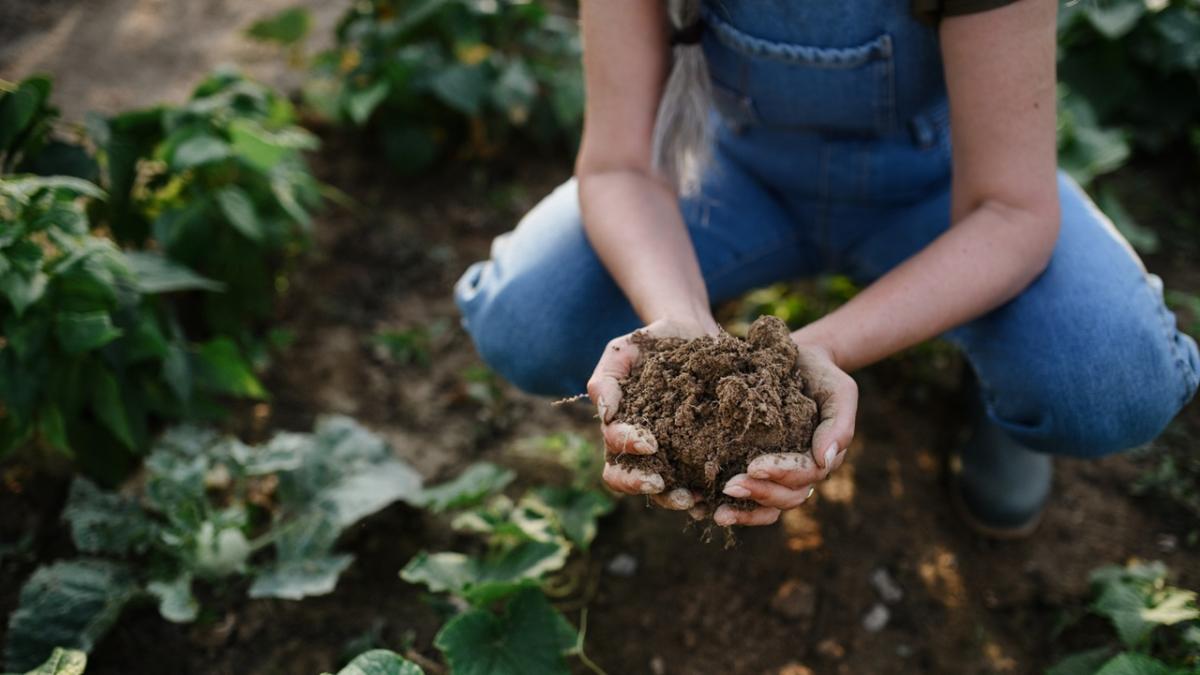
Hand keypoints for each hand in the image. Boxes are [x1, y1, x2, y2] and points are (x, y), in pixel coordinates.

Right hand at [586, 317, 716, 513]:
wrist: (692, 333)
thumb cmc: (650, 344)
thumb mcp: (622, 352)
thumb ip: (606, 380)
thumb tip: (605, 415)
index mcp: (620, 427)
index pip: (614, 449)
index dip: (627, 450)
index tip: (649, 443)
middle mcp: (642, 447)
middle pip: (629, 480)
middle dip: (641, 484)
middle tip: (660, 484)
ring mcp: (671, 453)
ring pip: (663, 489)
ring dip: (673, 497)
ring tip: (693, 498)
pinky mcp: (700, 452)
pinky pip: (698, 481)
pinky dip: (705, 494)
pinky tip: (717, 495)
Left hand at [713, 340, 857, 526]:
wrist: (796, 361)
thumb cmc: (820, 375)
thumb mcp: (838, 391)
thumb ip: (839, 424)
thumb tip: (825, 460)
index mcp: (820, 458)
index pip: (805, 475)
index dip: (781, 473)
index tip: (754, 466)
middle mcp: (800, 473)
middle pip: (785, 497)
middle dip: (759, 494)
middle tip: (729, 486)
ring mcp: (778, 475)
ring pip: (767, 506)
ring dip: (743, 511)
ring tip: (717, 512)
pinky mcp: (753, 468)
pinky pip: (747, 499)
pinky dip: (730, 507)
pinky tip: (703, 509)